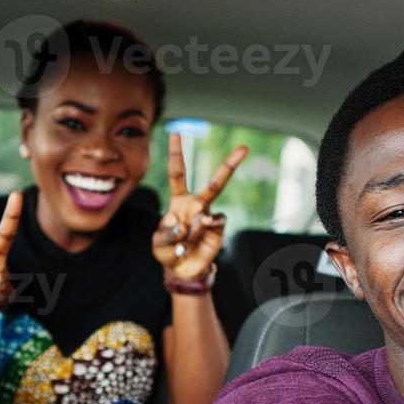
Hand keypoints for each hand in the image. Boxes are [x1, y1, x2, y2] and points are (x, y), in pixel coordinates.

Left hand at [152, 133, 247, 280]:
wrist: (182, 270)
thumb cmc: (168, 252)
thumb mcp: (159, 243)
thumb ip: (168, 234)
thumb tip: (187, 226)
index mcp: (179, 201)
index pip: (178, 173)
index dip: (176, 153)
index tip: (175, 132)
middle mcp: (197, 205)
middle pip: (215, 183)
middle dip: (230, 165)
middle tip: (244, 149)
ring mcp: (210, 217)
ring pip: (211, 208)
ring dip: (195, 224)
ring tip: (186, 238)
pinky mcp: (218, 231)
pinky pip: (214, 223)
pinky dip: (204, 229)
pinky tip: (197, 237)